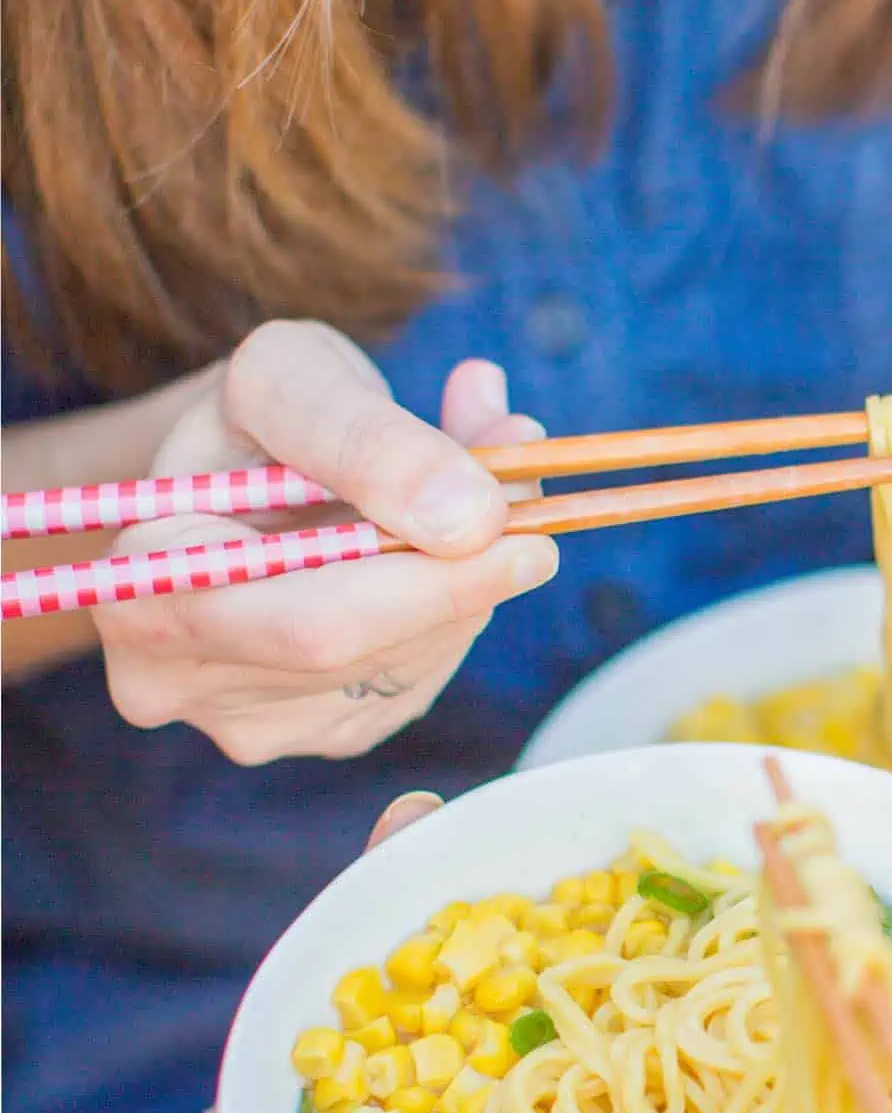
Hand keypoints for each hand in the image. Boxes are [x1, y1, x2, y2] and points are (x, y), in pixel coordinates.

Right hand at [97, 323, 559, 763]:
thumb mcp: (293, 378)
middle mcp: (171, 678)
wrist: (235, 472)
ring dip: (461, 591)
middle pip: (352, 654)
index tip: (516, 532)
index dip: (420, 582)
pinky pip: (415, 684)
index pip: (301, 616)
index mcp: (139, 587)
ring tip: (469, 504)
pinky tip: (434, 563)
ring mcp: (247, 723)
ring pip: (400, 670)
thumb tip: (470, 517)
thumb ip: (370, 435)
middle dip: (453, 583)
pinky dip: (451, 618)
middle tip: (532, 520)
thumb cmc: (254, 420)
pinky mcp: (319, 734)